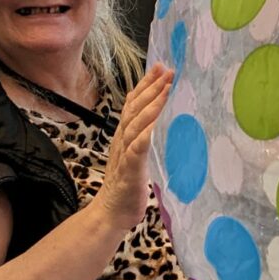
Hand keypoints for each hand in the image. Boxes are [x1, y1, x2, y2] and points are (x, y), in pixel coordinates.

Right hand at [94, 64, 172, 233]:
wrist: (111, 212)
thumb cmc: (127, 185)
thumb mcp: (137, 156)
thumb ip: (144, 137)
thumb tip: (161, 122)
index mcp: (125, 135)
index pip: (134, 103)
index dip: (146, 84)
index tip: (159, 67)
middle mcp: (123, 140)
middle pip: (135, 108)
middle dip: (151, 87)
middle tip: (167, 70)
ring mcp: (125, 154)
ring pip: (136, 124)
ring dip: (151, 105)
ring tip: (165, 89)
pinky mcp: (130, 171)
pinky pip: (137, 150)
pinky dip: (145, 136)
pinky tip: (154, 126)